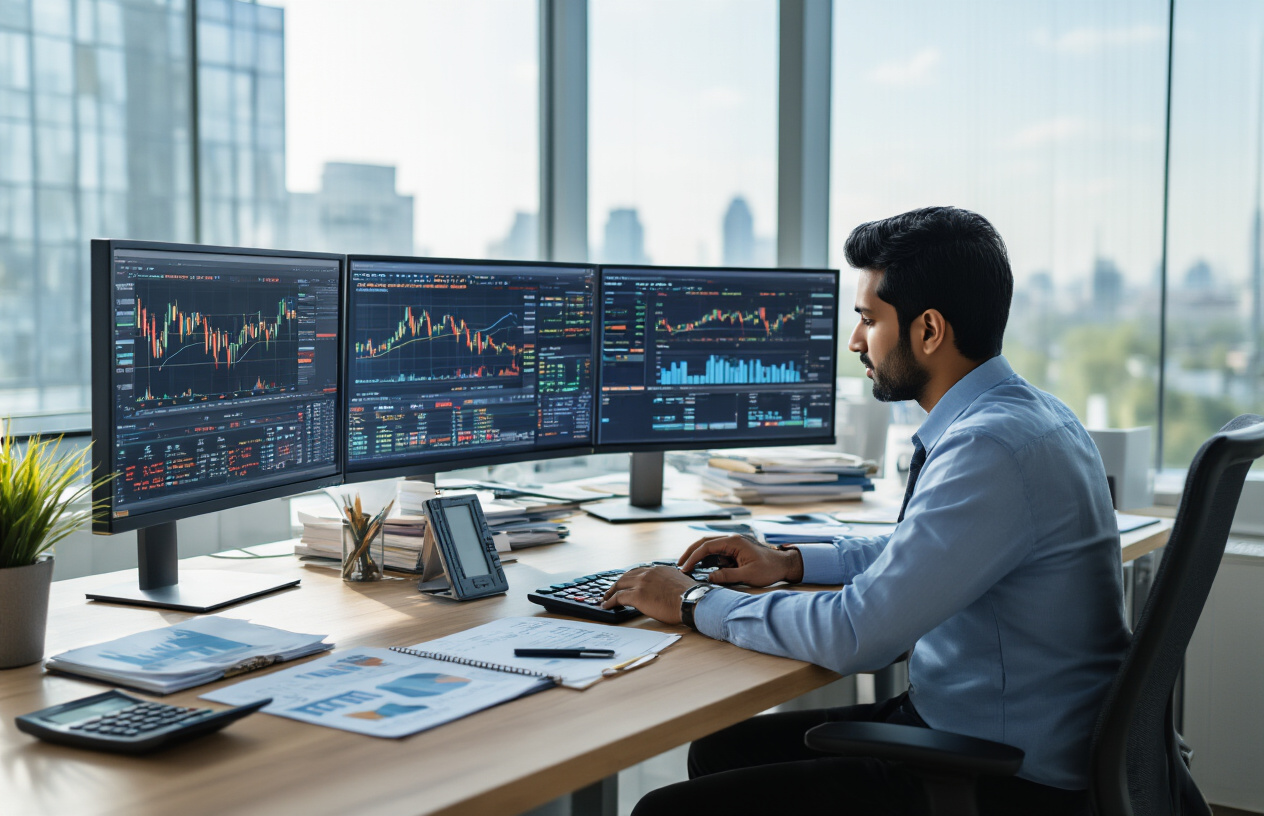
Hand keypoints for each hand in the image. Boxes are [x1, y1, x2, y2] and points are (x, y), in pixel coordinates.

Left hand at [601, 566, 696, 624]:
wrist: (691, 600)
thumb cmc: (691, 596)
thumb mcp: (681, 583)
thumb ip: (671, 582)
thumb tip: (670, 590)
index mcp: (660, 569)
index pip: (641, 571)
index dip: (632, 577)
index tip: (627, 582)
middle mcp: (649, 573)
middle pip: (627, 576)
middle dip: (618, 583)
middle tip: (612, 589)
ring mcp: (642, 583)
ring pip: (620, 584)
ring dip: (611, 591)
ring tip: (606, 597)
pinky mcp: (637, 595)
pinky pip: (618, 597)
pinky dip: (610, 601)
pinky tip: (606, 605)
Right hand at [678, 535, 803, 587]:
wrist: (784, 565)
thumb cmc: (769, 569)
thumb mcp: (749, 575)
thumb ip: (728, 576)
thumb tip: (709, 577)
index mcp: (734, 542)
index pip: (707, 546)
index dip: (693, 557)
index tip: (684, 568)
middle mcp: (732, 539)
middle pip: (705, 542)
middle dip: (690, 553)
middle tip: (679, 565)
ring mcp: (733, 543)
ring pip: (710, 546)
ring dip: (698, 555)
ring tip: (686, 567)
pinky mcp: (735, 550)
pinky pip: (717, 552)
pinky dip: (707, 559)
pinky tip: (701, 568)